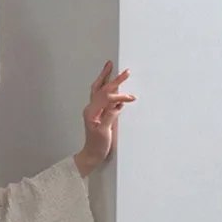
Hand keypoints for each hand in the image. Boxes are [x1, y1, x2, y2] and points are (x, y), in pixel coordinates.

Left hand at [76, 62, 136, 176]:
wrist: (91, 155)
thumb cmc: (96, 146)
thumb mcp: (104, 132)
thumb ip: (110, 116)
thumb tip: (117, 104)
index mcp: (91, 113)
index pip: (107, 98)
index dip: (119, 96)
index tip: (131, 97)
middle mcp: (90, 109)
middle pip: (99, 88)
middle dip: (110, 77)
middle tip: (118, 67)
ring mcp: (93, 110)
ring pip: (98, 90)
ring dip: (104, 78)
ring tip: (109, 67)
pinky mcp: (97, 113)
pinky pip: (100, 96)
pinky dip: (105, 87)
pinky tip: (109, 82)